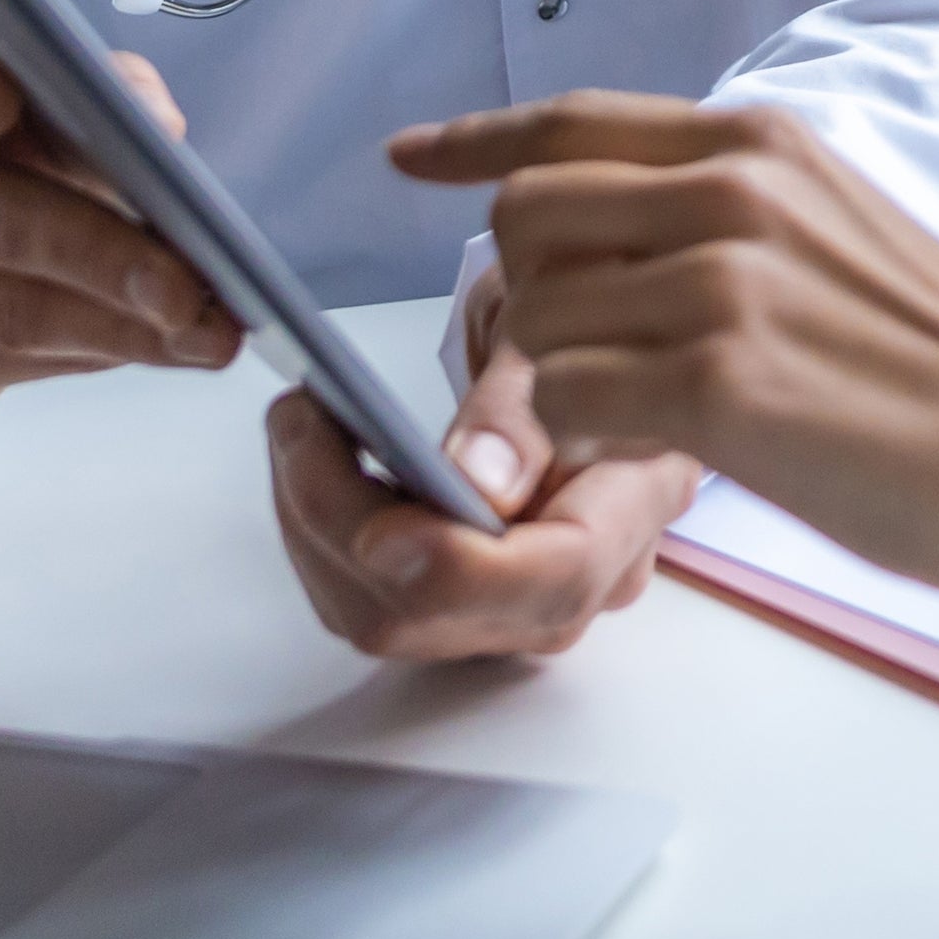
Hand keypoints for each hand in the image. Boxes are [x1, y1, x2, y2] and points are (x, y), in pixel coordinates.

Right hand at [0, 26, 236, 406]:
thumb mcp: (21, 90)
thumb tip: (160, 129)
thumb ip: (93, 87)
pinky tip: (156, 346)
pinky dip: (97, 354)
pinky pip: (12, 366)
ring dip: (122, 330)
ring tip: (204, 334)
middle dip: (103, 260)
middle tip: (185, 290)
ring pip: (10, 316)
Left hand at [261, 322, 696, 664]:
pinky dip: (320, 541)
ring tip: (299, 423)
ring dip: (315, 530)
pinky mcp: (465, 607)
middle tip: (300, 417)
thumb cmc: (586, 315)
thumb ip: (524, 409)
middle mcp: (588, 582)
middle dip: (346, 527)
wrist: (592, 332)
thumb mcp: (563, 321)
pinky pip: (373, 606)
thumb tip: (480, 487)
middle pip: (453, 614)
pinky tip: (313, 466)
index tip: (374, 529)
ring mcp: (523, 606)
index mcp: (639, 501)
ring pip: (390, 623)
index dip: (460, 571)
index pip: (558, 576)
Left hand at [387, 95, 938, 611]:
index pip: (572, 119)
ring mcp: (724, 280)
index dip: (477, 140)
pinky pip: (570, 402)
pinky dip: (589, 442)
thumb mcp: (841, 233)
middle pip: (527, 218)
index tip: (411, 157)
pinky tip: (669, 453)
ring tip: (651, 419)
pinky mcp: (722, 383)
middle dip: (529, 301)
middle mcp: (734, 190)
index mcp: (764, 143)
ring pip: (538, 318)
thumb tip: (625, 245)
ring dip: (563, 384)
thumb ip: (731, 218)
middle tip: (592, 367)